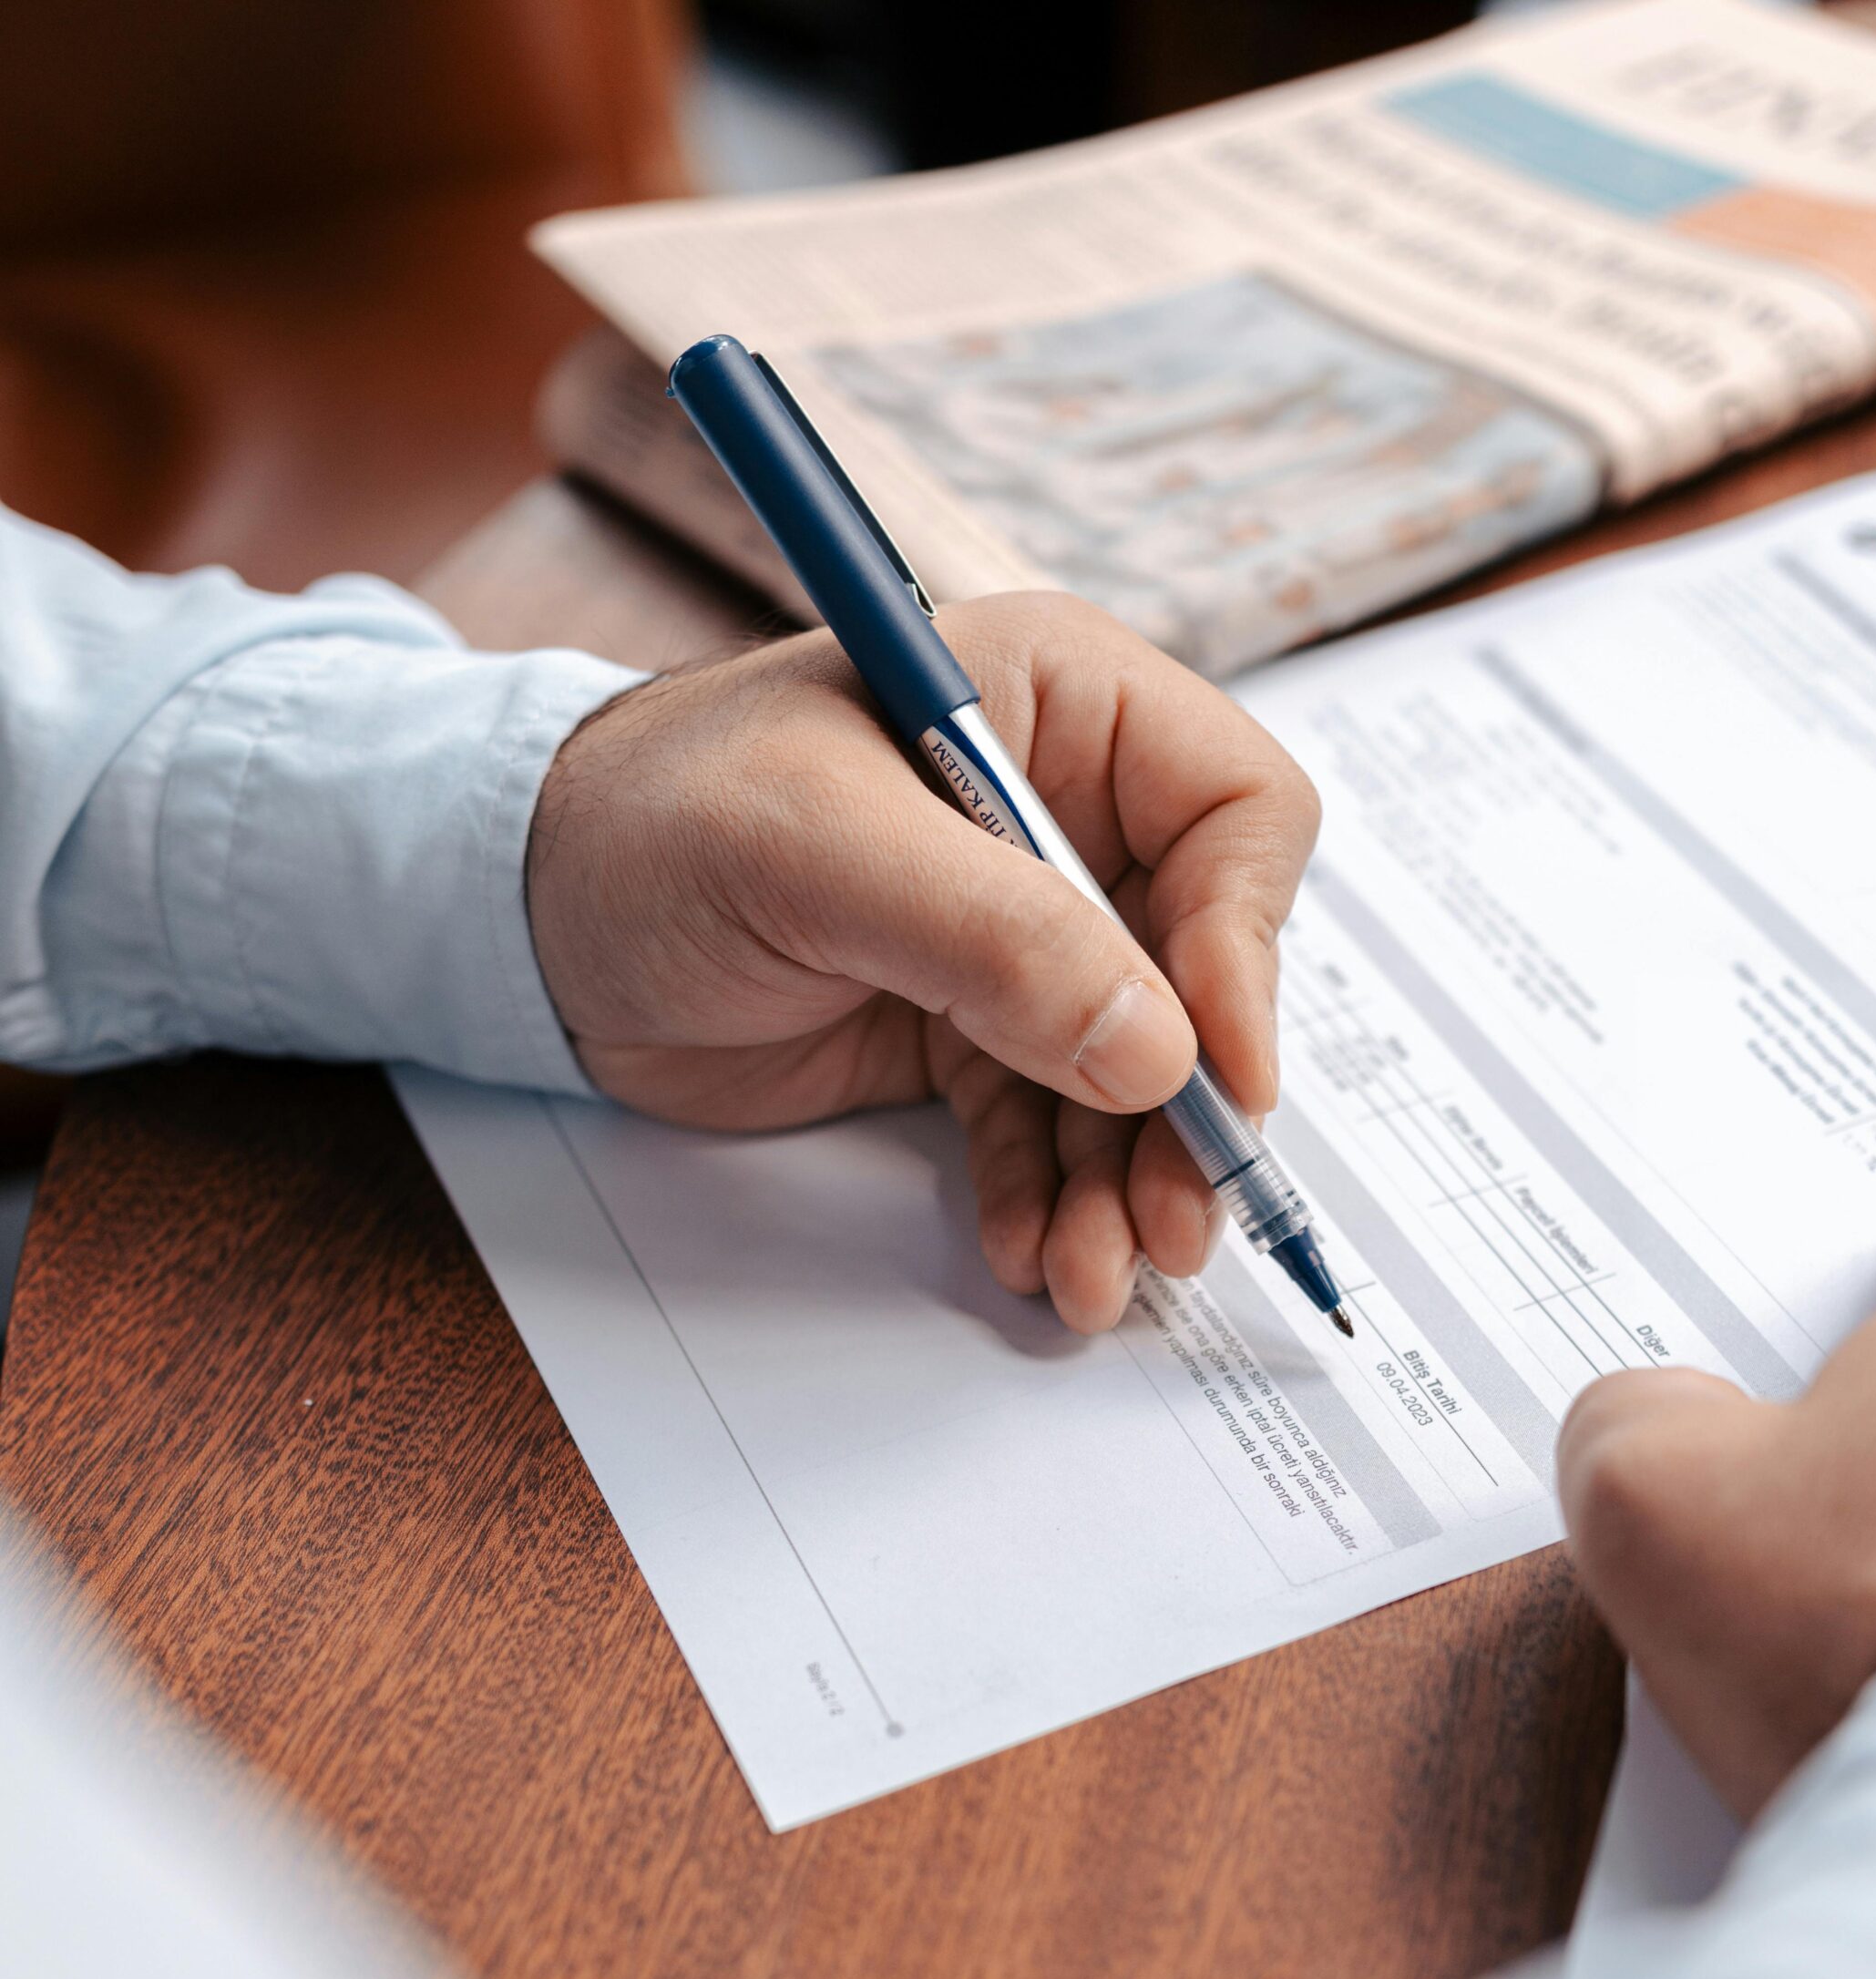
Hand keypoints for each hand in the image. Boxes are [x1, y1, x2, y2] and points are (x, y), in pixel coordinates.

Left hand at [527, 594, 1317, 1332]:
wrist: (524, 919)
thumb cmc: (648, 819)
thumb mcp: (818, 851)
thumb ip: (998, 939)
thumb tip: (1163, 1052)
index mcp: (1059, 703)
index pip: (1234, 814)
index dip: (1248, 946)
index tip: (1218, 1074)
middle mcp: (1064, 814)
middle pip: (1201, 970)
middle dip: (1189, 1110)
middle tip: (1179, 1225)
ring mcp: (1021, 933)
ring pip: (1134, 1071)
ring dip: (1125, 1182)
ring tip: (1094, 1275)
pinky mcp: (970, 1027)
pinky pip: (1050, 1124)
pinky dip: (1048, 1194)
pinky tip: (1028, 1250)